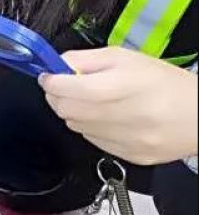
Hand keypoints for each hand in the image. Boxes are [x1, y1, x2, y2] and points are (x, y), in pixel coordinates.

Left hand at [40, 47, 198, 164]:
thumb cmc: (166, 83)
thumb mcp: (126, 58)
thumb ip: (87, 59)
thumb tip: (58, 64)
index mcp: (128, 85)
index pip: (75, 88)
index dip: (53, 82)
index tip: (47, 76)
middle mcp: (129, 115)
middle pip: (69, 111)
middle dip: (57, 97)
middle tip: (62, 87)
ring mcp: (130, 140)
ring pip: (77, 127)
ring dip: (73, 112)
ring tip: (90, 101)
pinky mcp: (132, 156)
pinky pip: (93, 141)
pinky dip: (90, 128)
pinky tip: (106, 117)